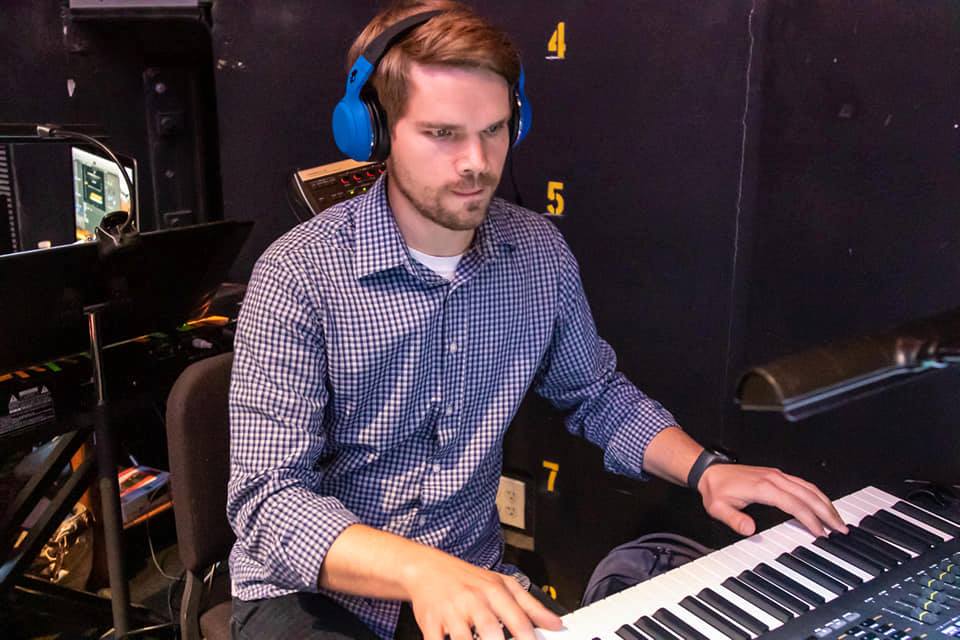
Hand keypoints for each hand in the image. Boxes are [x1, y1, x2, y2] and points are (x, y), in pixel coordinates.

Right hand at [401, 550, 562, 639]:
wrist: (427, 568)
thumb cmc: (467, 579)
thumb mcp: (502, 584)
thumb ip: (530, 606)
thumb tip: (555, 624)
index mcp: (494, 591)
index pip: (518, 620)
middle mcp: (473, 601)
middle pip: (490, 631)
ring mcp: (451, 612)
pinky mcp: (431, 623)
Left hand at [698, 464, 847, 537]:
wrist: (710, 472)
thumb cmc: (716, 489)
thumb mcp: (718, 508)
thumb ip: (734, 520)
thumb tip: (750, 530)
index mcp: (763, 487)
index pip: (794, 504)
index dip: (809, 519)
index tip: (820, 533)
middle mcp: (774, 478)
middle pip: (808, 495)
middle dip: (827, 512)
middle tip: (840, 529)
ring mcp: (777, 475)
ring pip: (808, 488)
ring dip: (825, 503)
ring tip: (837, 519)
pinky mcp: (777, 475)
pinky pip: (802, 484)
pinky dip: (816, 494)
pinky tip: (822, 504)